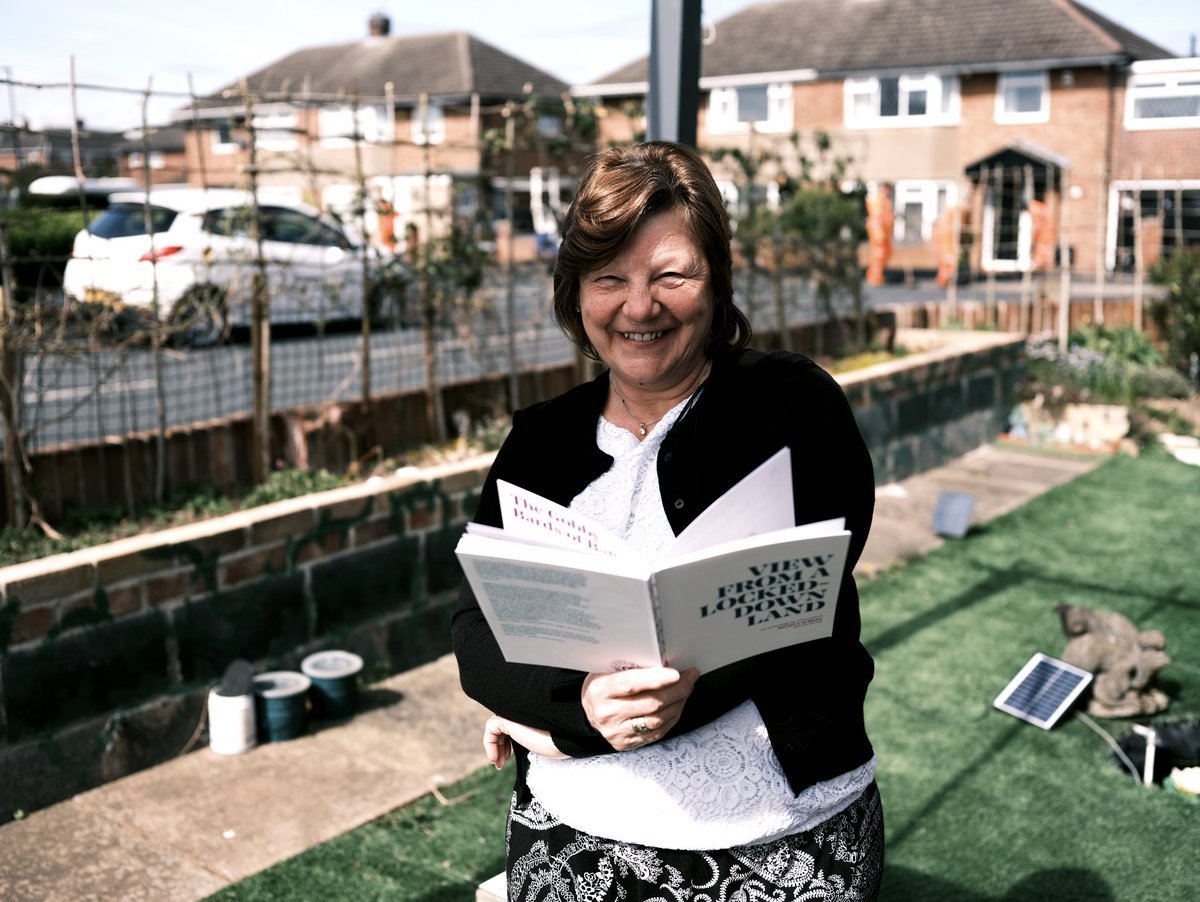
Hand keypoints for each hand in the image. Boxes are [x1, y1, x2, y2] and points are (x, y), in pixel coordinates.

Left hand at [483, 714, 564, 768]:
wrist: (561, 740)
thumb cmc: (557, 743)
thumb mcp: (540, 742)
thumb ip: (528, 740)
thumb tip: (514, 753)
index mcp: (528, 716)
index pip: (510, 727)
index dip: (505, 744)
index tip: (506, 760)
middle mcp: (520, 712)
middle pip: (501, 727)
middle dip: (499, 746)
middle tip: (500, 764)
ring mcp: (513, 713)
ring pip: (495, 727)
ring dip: (494, 747)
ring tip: (498, 763)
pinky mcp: (507, 718)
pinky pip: (491, 728)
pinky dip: (490, 743)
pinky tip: (495, 757)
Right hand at [581, 666, 699, 750]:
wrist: (590, 710)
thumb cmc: (603, 684)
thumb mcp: (608, 669)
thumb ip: (632, 667)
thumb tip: (665, 663)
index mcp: (600, 690)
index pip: (631, 684)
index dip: (656, 679)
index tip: (676, 673)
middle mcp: (607, 713)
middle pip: (650, 704)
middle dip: (677, 690)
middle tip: (690, 677)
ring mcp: (617, 732)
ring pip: (657, 720)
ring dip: (678, 703)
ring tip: (687, 689)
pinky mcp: (626, 744)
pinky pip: (657, 733)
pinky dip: (672, 717)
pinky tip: (678, 705)